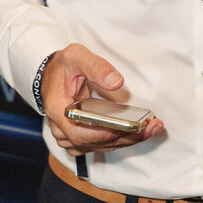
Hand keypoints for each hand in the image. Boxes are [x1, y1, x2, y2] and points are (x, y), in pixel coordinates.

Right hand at [41, 43, 163, 155]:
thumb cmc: (63, 66)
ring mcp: (68, 135)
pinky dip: (118, 141)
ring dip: (124, 141)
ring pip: (97, 146)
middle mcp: (60, 127)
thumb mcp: (76, 56)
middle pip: (91, 142)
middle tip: (149, 128)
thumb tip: (116, 82)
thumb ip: (96, 66)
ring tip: (150, 129)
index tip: (122, 130)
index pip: (76, 132)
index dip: (99, 135)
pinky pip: (98, 145)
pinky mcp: (78, 137)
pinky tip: (137, 132)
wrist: (52, 75)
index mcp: (57, 108)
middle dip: (122, 138)